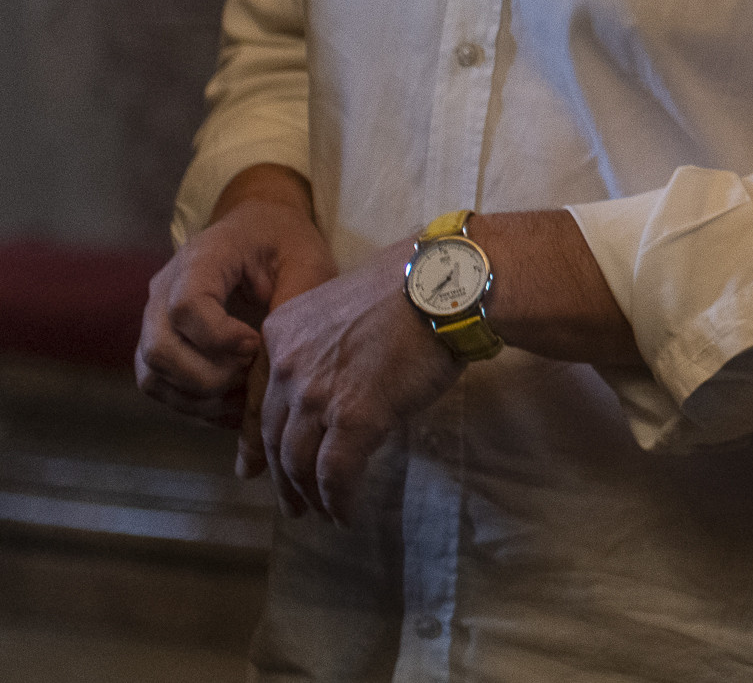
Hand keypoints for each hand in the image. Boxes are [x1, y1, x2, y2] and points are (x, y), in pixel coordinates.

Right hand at [137, 184, 335, 455]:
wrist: (259, 230)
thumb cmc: (285, 244)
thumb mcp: (305, 261)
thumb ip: (294, 304)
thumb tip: (281, 365)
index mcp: (201, 259)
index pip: (186, 307)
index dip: (219, 338)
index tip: (256, 345)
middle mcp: (163, 290)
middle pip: (160, 349)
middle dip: (209, 377)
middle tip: (254, 373)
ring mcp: (154, 320)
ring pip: (154, 375)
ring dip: (202, 398)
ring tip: (249, 394)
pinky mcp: (158, 345)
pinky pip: (161, 387)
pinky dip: (196, 404)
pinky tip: (236, 403)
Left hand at [256, 242, 462, 523]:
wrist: (446, 284)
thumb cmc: (411, 287)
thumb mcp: (345, 307)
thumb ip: (326, 346)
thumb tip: (340, 382)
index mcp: (281, 334)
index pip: (262, 400)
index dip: (260, 441)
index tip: (258, 467)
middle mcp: (287, 366)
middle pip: (274, 436)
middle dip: (282, 477)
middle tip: (293, 503)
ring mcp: (316, 394)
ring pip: (298, 461)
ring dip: (308, 494)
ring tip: (321, 513)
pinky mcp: (353, 418)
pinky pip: (335, 473)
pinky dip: (338, 500)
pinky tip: (346, 515)